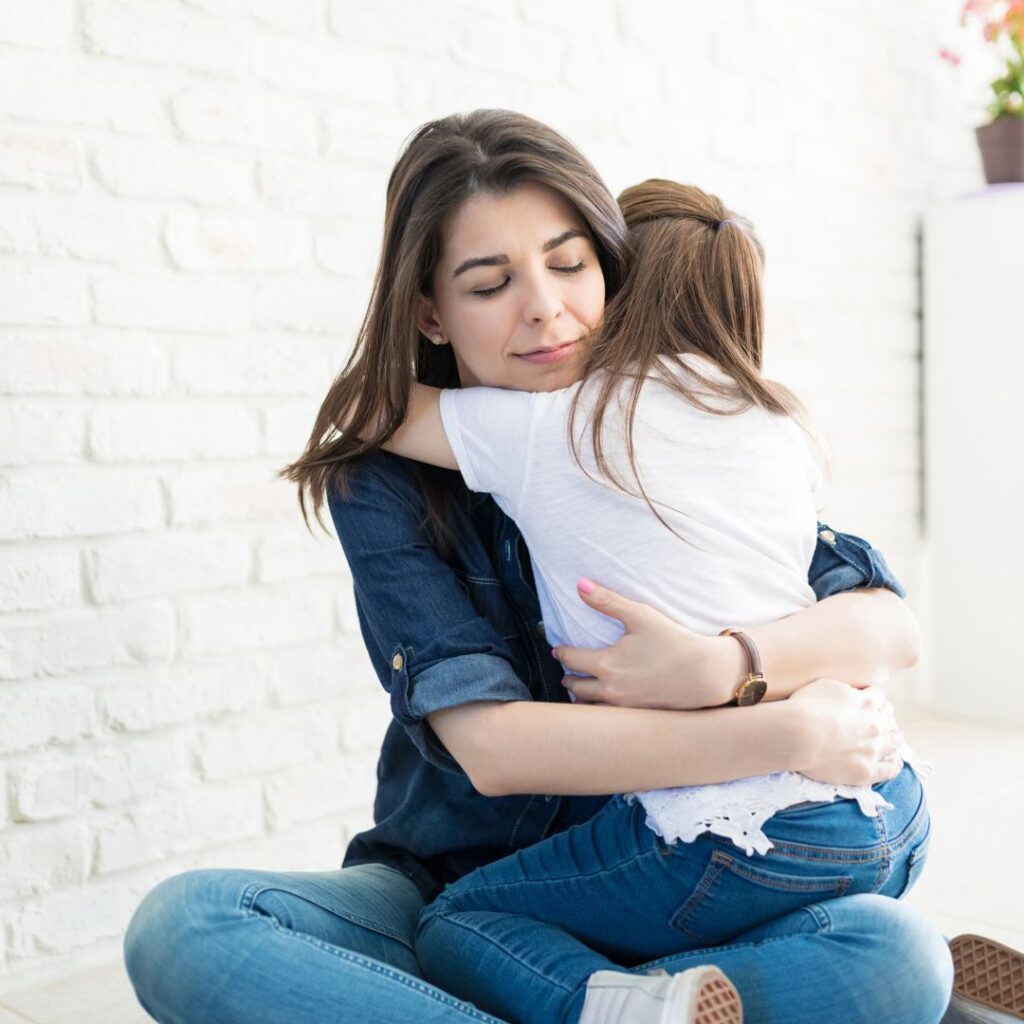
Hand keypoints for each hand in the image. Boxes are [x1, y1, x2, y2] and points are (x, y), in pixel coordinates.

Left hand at [552, 578, 741, 709]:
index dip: (562, 653)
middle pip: (575, 688)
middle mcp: (610, 690)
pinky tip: (605, 702)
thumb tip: (579, 584)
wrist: (706, 673)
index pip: (571, 660)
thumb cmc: (673, 641)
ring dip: (581, 698)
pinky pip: (608, 717)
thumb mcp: (640, 615)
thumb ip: (606, 601)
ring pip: (590, 707)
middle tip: (567, 672)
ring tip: (580, 690)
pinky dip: (600, 709)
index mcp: (606, 665)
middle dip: (569, 678)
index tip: (558, 650)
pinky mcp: (637, 716)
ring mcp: (624, 707)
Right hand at [789, 678, 902, 786]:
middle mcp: (874, 724)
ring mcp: (872, 749)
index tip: (868, 700)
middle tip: (880, 718)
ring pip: (894, 743)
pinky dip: (893, 766)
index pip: (877, 696)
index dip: (873, 698)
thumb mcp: (825, 685)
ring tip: (895, 738)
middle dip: (884, 716)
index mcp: (865, 702)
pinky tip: (895, 764)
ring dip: (895, 738)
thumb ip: (844, 689)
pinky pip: (888, 770)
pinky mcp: (866, 771)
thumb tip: (852, 694)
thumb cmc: (806, 707)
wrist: (799, 736)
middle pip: (887, 718)